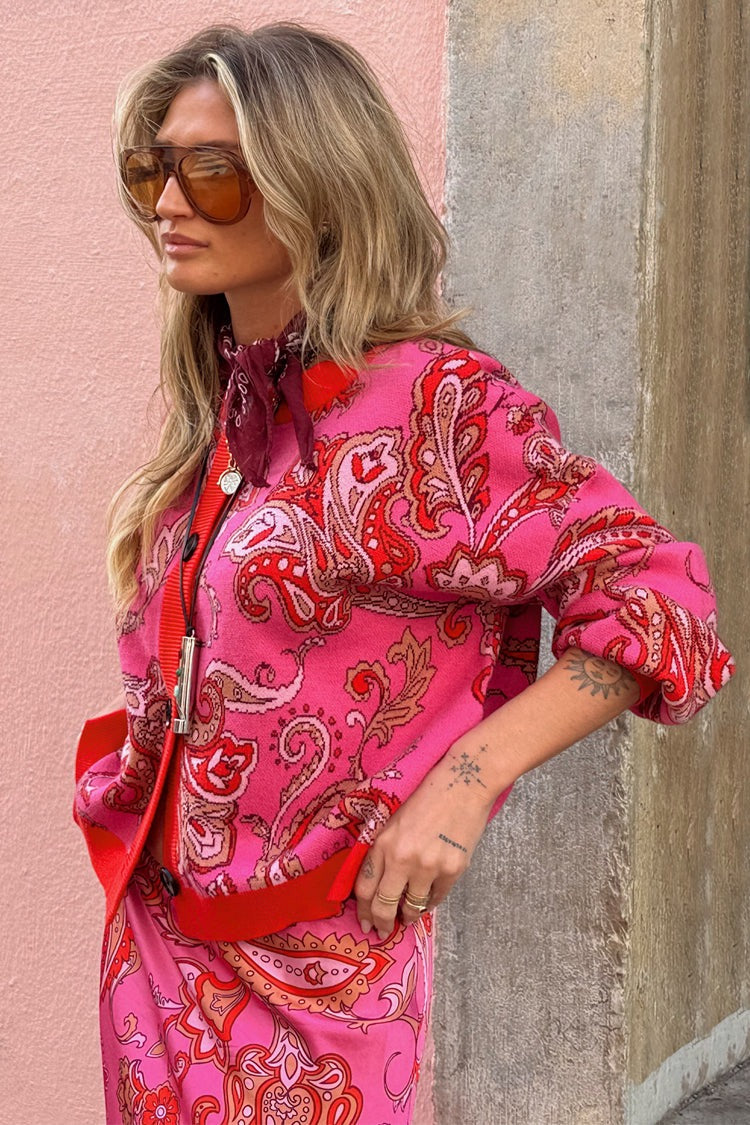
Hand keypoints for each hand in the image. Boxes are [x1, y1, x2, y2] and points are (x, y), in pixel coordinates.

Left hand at [353, 737, 498, 938]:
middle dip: (381, 924)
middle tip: (381, 933)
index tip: (365, 921)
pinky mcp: (453, 870)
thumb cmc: (426, 794)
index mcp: (383, 842)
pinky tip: (426, 900)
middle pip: (384, 905)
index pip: (364, 888)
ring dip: (407, 916)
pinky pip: (437, 898)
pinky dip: (429, 902)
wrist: (464, 783)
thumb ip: (382, 847)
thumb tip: (377, 881)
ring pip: (413, 907)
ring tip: (406, 918)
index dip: (363, 910)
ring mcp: (429, 867)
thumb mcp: (393, 817)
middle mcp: (403, 858)